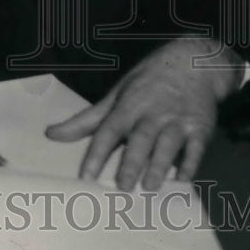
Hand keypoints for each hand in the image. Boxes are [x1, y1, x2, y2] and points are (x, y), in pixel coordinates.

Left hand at [45, 39, 242, 190]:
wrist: (191, 62)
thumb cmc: (147, 83)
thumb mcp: (116, 95)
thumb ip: (86, 120)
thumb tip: (51, 134)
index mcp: (128, 107)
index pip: (109, 130)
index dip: (97, 154)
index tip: (86, 177)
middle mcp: (152, 114)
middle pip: (140, 139)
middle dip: (131, 162)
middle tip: (122, 187)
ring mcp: (177, 120)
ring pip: (167, 144)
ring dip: (159, 165)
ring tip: (149, 186)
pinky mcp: (199, 127)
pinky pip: (196, 147)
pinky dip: (190, 162)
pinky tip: (183, 179)